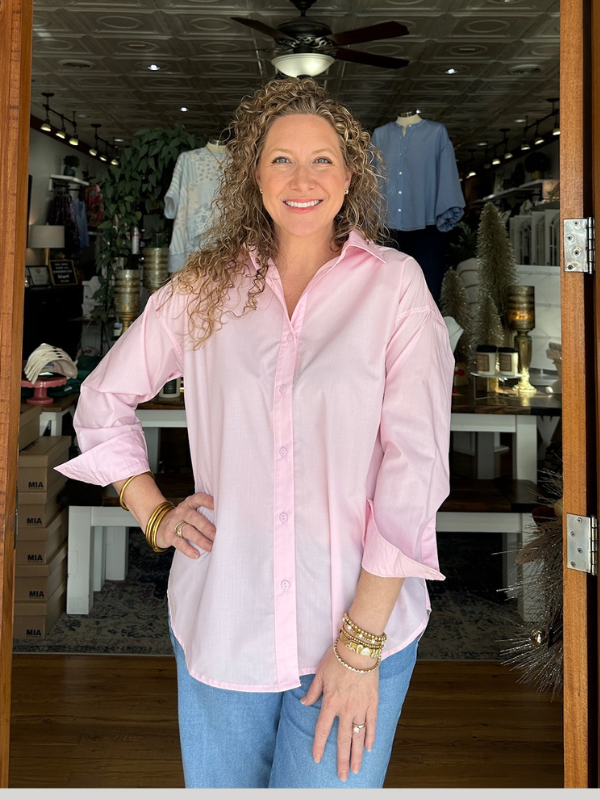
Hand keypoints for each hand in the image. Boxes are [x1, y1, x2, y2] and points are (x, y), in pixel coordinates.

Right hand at [155, 491, 215, 558]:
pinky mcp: (169, 536)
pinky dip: (188, 549)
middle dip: (206, 527)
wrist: (160, 524)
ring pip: (188, 531)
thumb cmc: (184, 518)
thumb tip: (227, 521)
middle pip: (194, 518)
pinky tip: (196, 554)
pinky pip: (179, 543)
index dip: (206, 501)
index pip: (198, 498)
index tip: (216, 505)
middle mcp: (181, 511)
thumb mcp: (192, 511)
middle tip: (217, 535)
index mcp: (190, 503)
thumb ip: (205, 512)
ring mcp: (174, 523)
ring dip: (200, 540)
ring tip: (211, 547)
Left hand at [301, 644, 378, 781]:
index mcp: (330, 702)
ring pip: (359, 736)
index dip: (319, 745)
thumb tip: (304, 703)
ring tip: (356, 769)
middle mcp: (345, 709)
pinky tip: (368, 747)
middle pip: (343, 740)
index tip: (317, 758)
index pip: (323, 730)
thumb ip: (313, 692)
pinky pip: (372, 723)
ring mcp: (361, 707)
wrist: (359, 649)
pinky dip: (371, 736)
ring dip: (357, 754)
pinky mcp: (373, 702)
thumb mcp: (320, 673)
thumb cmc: (337, 658)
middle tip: (342, 776)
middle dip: (342, 760)